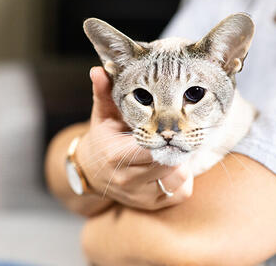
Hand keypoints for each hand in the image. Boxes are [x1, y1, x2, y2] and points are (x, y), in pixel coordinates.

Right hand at [76, 67, 192, 209]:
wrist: (93, 173)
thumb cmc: (103, 138)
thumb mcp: (102, 115)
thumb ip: (104, 92)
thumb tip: (99, 70)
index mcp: (115, 155)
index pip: (151, 147)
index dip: (165, 135)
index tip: (173, 124)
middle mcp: (127, 179)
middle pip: (169, 162)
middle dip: (177, 146)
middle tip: (178, 133)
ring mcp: (140, 196)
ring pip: (178, 179)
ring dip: (182, 163)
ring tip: (173, 149)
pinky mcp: (152, 206)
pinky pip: (181, 193)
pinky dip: (182, 179)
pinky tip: (172, 166)